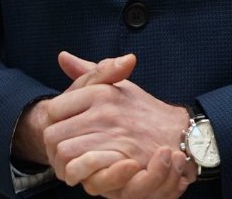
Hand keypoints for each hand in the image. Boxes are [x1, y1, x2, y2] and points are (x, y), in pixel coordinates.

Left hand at [42, 51, 190, 196]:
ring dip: (63, 164)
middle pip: (53, 135)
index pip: (54, 110)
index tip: (63, 131)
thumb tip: (62, 57)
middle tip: (61, 154)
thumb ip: (90, 72)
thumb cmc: (144, 110)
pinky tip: (85, 175)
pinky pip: (82, 170)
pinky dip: (79, 175)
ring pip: (64, 154)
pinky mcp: (120, 159)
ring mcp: (112, 136)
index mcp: (100, 92)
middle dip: (53, 148)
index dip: (53, 123)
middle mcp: (104, 112)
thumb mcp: (118, 85)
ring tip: (71, 165)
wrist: (177, 133)